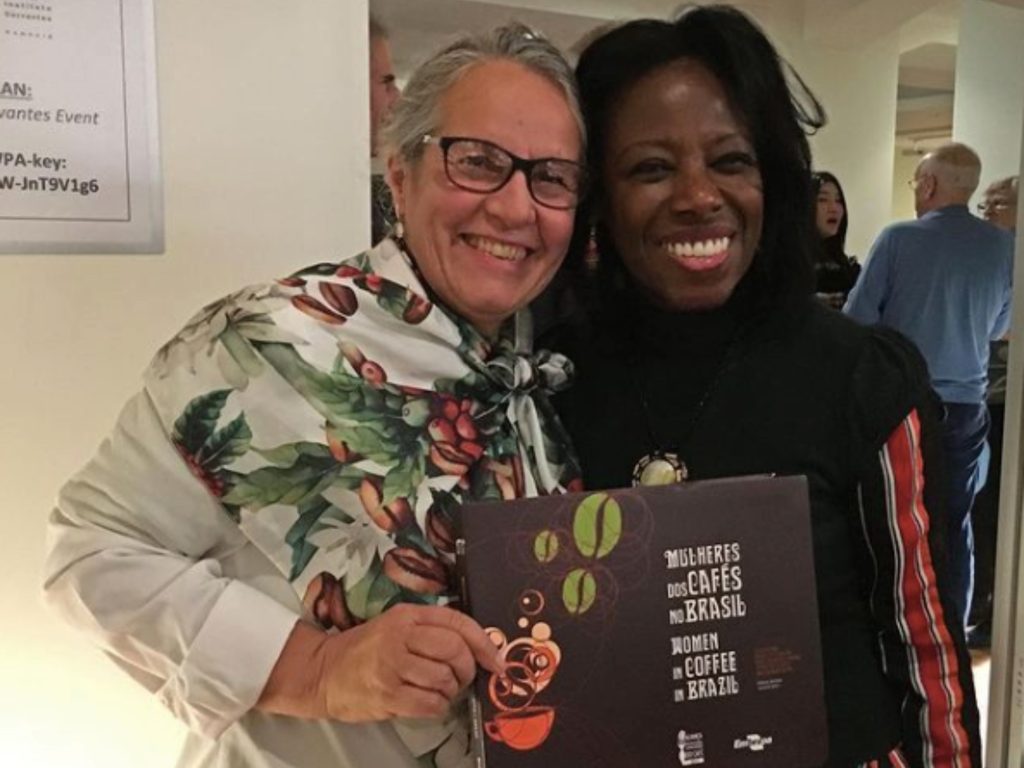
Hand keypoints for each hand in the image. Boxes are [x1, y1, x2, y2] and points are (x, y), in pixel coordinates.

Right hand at [318, 603, 501, 721]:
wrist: (322, 672)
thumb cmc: (365, 650)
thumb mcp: (396, 626)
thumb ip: (431, 630)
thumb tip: (479, 647)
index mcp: (407, 615)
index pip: (457, 622)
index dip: (484, 642)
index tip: (496, 660)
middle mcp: (400, 636)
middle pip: (456, 651)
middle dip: (468, 669)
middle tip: (462, 678)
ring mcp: (392, 666)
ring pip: (445, 679)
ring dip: (450, 690)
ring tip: (438, 689)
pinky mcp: (386, 695)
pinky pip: (431, 704)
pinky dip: (438, 706)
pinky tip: (428, 702)